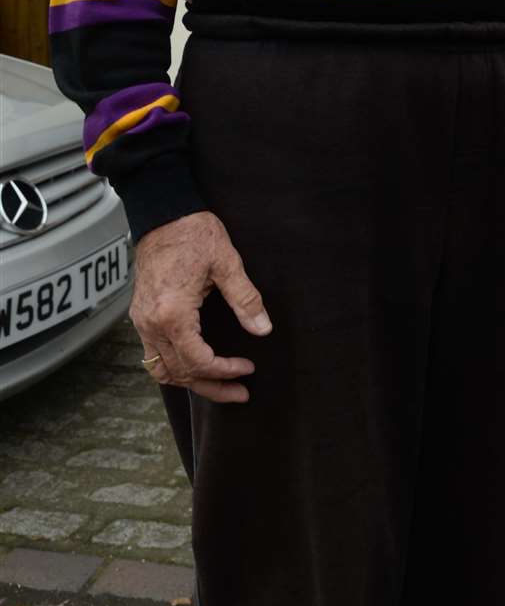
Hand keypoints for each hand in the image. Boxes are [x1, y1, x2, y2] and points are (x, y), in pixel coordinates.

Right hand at [131, 211, 271, 402]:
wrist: (163, 213)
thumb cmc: (194, 233)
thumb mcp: (227, 262)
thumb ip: (245, 298)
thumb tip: (263, 329)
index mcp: (172, 313)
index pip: (198, 361)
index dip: (225, 371)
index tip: (248, 369)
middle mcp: (151, 323)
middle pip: (179, 373)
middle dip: (212, 386)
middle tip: (241, 392)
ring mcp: (142, 321)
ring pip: (162, 370)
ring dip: (191, 381)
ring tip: (219, 385)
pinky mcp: (140, 315)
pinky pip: (153, 355)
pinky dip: (174, 367)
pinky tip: (195, 365)